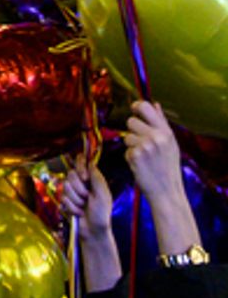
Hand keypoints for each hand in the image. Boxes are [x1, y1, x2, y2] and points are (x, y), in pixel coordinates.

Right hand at [63, 156, 113, 238]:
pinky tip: (78, 213)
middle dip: (79, 188)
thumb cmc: (102, 214)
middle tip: (87, 198)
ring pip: (66, 186)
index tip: (84, 177)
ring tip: (83, 207)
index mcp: (91, 179)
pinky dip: (72, 207)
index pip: (80, 161)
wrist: (93, 232)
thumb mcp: (103, 195)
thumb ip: (97, 178)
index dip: (80, 166)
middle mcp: (81, 183)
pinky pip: (63, 198)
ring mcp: (72, 192)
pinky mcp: (65, 201)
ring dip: (76, 200)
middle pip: (71, 173)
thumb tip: (90, 162)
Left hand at [125, 100, 203, 256]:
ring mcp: (145, 146)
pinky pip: (126, 150)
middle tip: (142, 144)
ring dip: (131, 145)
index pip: (146, 106)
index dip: (136, 106)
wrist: (167, 194)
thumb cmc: (169, 169)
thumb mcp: (171, 145)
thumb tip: (156, 104)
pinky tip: (141, 166)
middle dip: (133, 131)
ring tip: (144, 158)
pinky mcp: (135, 156)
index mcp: (166, 132)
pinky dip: (130, 157)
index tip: (134, 110)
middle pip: (131, 121)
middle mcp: (156, 137)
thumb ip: (162, 123)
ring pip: (127, 136)